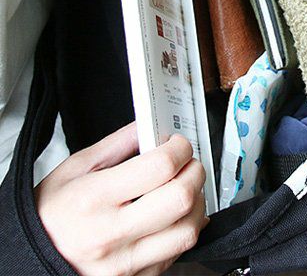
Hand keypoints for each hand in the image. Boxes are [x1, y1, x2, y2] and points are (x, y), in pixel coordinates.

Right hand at [35, 123, 207, 275]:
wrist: (28, 260)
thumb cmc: (48, 216)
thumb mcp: (75, 168)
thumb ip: (118, 144)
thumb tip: (150, 126)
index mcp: (95, 199)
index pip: (160, 167)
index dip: (179, 149)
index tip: (178, 144)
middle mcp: (111, 234)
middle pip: (182, 198)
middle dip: (195, 172)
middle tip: (188, 163)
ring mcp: (124, 263)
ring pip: (188, 231)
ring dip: (196, 204)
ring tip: (183, 189)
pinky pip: (176, 254)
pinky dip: (183, 230)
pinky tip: (172, 217)